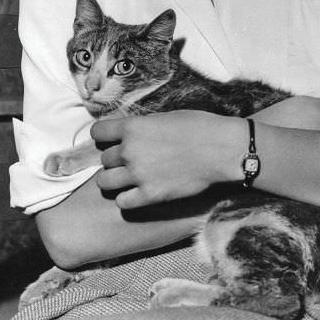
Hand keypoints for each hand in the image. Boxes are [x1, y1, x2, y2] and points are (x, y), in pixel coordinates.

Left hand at [91, 111, 244, 209]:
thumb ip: (142, 127)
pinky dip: (127, 198)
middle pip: (104, 159)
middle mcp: (129, 151)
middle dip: (115, 159)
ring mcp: (138, 175)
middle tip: (131, 160)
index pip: (97, 133)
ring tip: (129, 178)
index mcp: (133, 127)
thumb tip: (130, 134)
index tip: (112, 140)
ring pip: (105, 181)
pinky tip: (138, 193)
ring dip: (115, 179)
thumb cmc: (199, 126)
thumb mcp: (164, 117)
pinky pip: (122, 202)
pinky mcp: (150, 195)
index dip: (104, 137)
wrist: (222, 149)